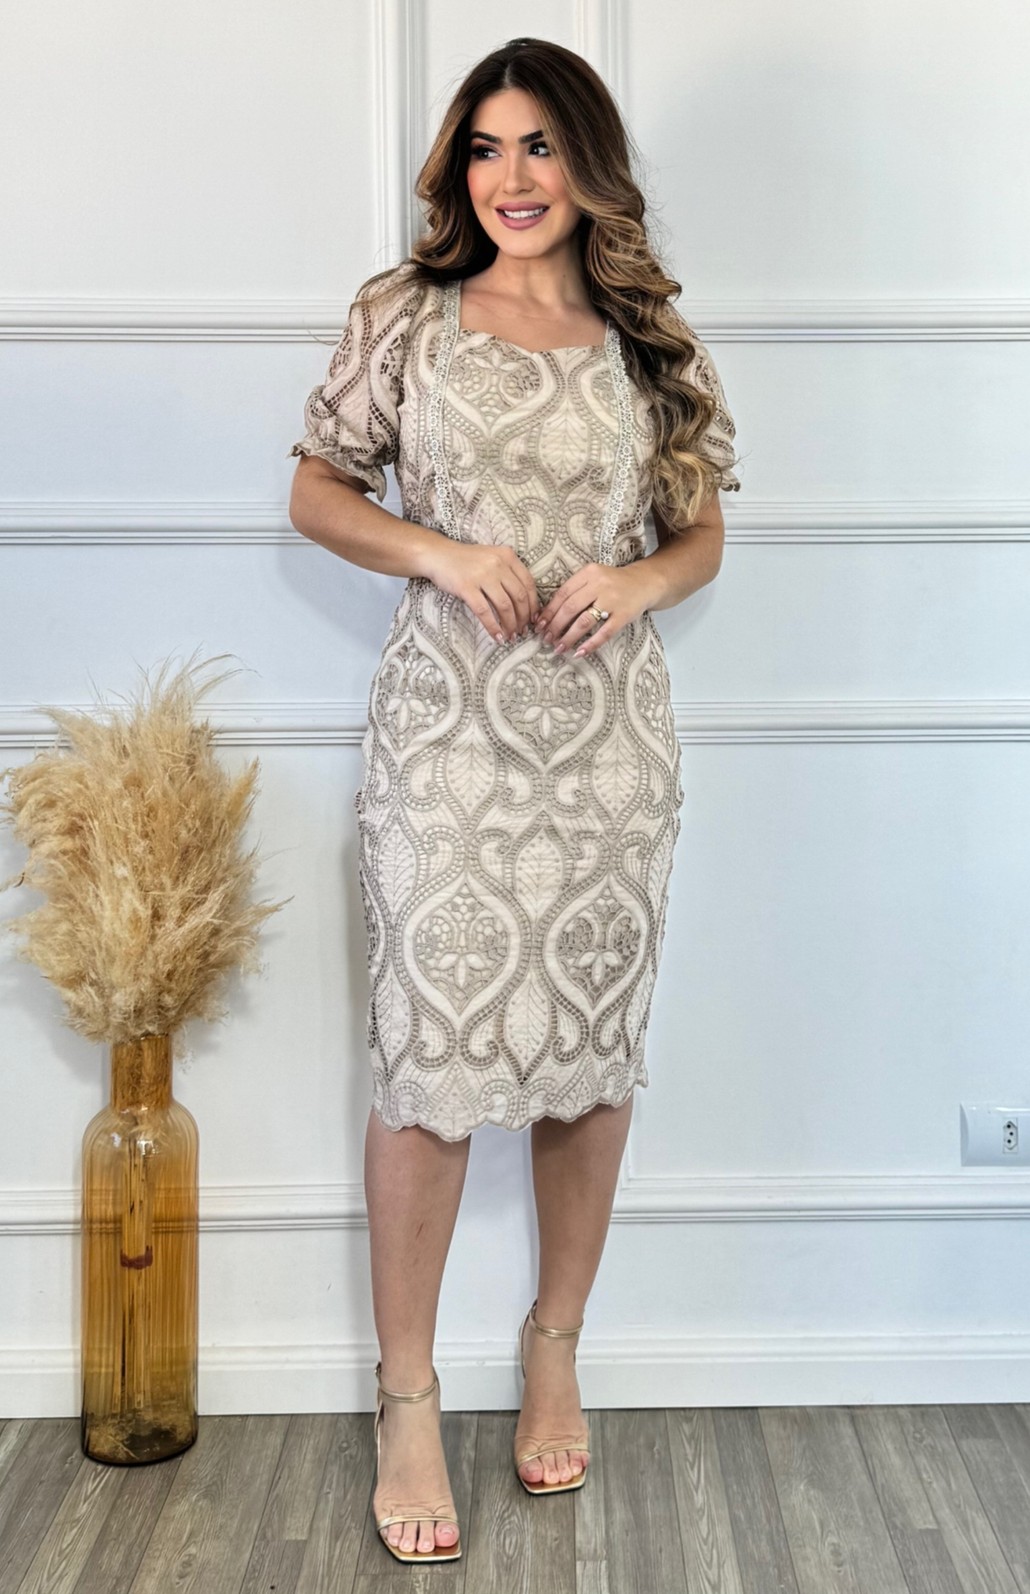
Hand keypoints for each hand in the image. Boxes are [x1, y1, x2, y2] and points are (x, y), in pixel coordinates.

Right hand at [421, 540, 539, 643]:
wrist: (438, 555)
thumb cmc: (466, 560)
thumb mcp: (492, 558)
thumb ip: (508, 573)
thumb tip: (524, 603)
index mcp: (507, 556)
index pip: (528, 583)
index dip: (533, 604)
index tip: (533, 618)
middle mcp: (497, 564)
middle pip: (519, 596)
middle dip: (524, 618)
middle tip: (522, 630)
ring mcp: (482, 575)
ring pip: (505, 606)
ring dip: (510, 625)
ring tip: (511, 636)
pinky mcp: (466, 587)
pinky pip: (484, 612)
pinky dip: (493, 627)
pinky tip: (497, 637)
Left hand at [533, 562, 656, 657]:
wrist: (646, 582)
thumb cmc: (613, 583)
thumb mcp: (594, 578)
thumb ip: (575, 591)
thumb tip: (548, 615)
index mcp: (588, 573)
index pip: (563, 593)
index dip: (549, 611)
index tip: (539, 625)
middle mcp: (599, 584)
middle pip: (570, 608)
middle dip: (555, 626)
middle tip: (546, 640)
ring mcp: (613, 600)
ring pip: (585, 621)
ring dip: (569, 637)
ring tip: (559, 648)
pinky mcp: (624, 615)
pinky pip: (605, 632)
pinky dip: (591, 644)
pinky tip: (580, 652)